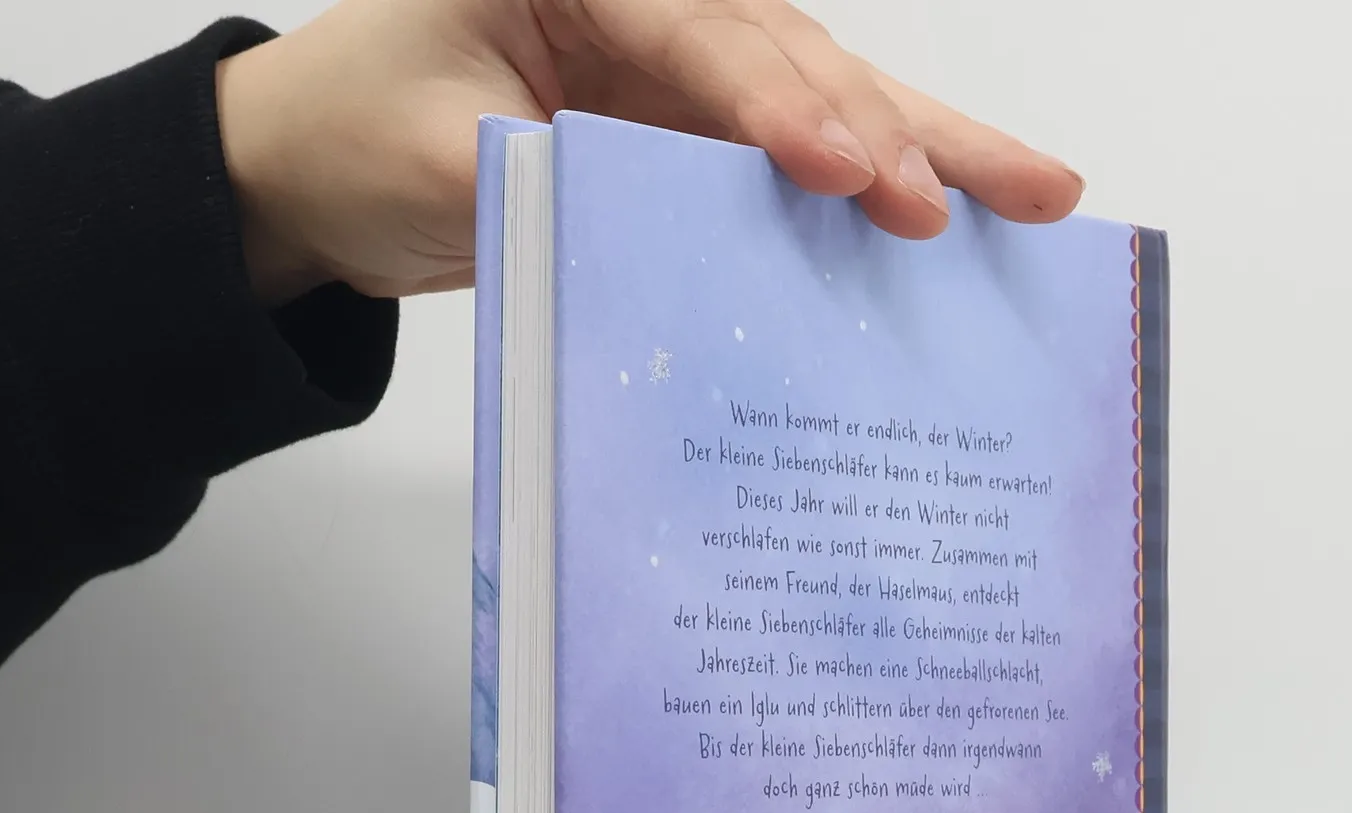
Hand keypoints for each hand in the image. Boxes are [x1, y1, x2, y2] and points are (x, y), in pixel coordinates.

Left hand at [215, 0, 1083, 304]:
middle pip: (796, 54)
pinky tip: (957, 210)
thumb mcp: (430, 159)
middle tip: (991, 197)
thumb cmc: (351, 136)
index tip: (849, 176)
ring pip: (823, 96)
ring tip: (1037, 194)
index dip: (781, 107)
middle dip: (898, 130)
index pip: (701, 33)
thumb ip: (549, 184)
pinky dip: (873, 184)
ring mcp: (676, 61)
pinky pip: (792, 154)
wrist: (314, 168)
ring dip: (927, 148)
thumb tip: (668, 239)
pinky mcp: (688, 125)